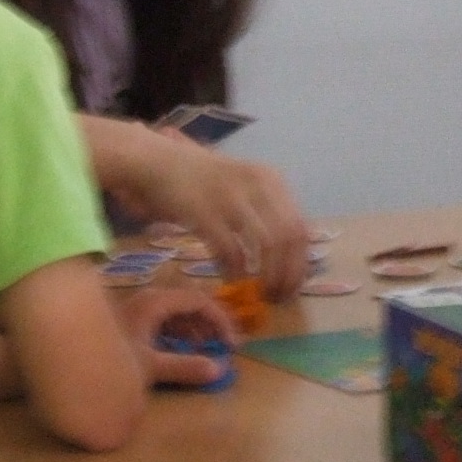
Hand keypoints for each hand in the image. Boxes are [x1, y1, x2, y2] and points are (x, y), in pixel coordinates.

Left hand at [118, 284, 240, 388]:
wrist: (66, 357)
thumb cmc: (107, 358)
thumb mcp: (150, 367)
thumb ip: (185, 367)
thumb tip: (219, 370)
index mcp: (155, 303)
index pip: (199, 301)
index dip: (220, 320)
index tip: (232, 344)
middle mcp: (147, 299)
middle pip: (188, 303)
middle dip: (208, 324)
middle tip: (220, 348)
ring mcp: (137, 308)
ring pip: (175, 311)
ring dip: (193, 328)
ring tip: (203, 350)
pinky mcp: (129, 320)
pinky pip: (162, 319)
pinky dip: (177, 332)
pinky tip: (179, 349)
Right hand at [132, 141, 311, 297]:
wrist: (161, 163)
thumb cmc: (204, 182)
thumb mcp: (244, 188)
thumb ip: (266, 214)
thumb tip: (287, 261)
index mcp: (271, 181)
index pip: (300, 228)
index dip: (300, 263)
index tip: (293, 287)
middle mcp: (258, 186)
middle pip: (287, 239)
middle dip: (285, 274)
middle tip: (275, 297)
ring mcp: (232, 197)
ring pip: (266, 245)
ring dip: (265, 276)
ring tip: (256, 293)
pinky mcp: (205, 212)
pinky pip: (230, 250)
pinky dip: (233, 271)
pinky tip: (229, 280)